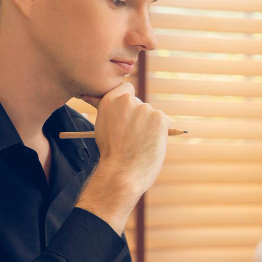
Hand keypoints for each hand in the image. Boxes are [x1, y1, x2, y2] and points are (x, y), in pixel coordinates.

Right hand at [77, 82, 168, 197]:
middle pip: (140, 104)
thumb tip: (99, 100)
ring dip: (149, 126)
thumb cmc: (112, 155)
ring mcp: (145, 108)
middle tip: (133, 138)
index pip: (126, 88)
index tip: (128, 113)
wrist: (122, 172)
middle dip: (139, 118)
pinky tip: (149, 144)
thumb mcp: (102, 127)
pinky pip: (163, 122)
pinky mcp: (160, 117)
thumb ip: (108, 112)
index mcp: (110, 100)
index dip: (129, 102)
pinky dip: (159, 132)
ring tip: (139, 145)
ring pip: (151, 115)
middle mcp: (127, 100)